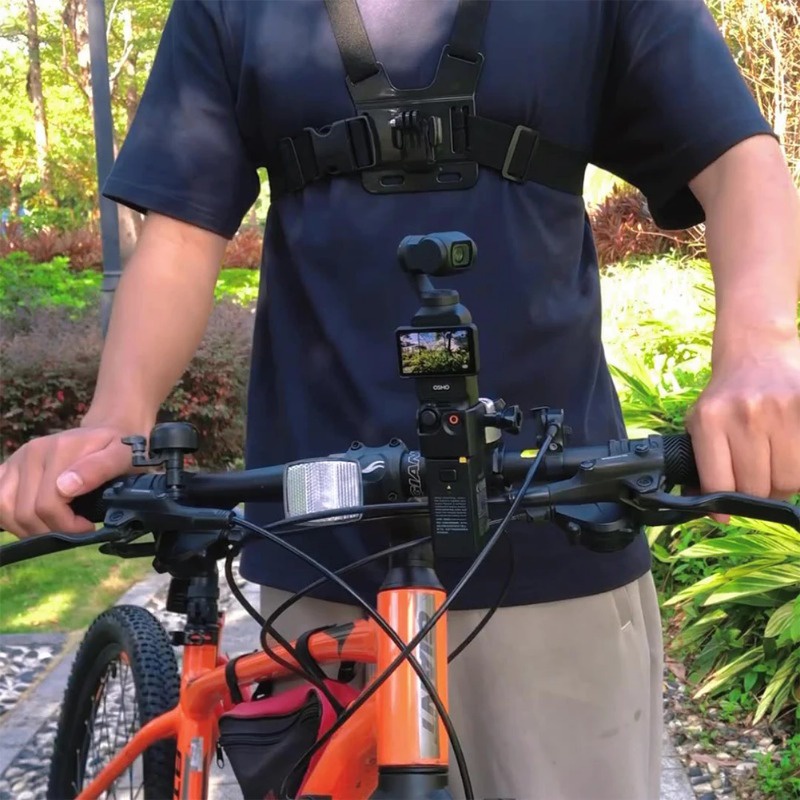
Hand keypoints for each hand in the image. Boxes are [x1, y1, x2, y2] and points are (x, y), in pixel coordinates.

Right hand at [0, 426, 135, 537]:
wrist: (104, 434)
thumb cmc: (117, 449)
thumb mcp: (122, 456)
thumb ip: (99, 469)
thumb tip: (66, 487)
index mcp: (58, 450)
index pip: (48, 504)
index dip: (67, 525)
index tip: (87, 526)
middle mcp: (31, 452)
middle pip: (25, 512)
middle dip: (51, 530)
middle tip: (73, 530)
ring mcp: (15, 460)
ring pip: (4, 509)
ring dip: (28, 529)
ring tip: (55, 527)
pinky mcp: (6, 468)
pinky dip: (8, 518)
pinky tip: (32, 521)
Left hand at [686, 332, 799, 508]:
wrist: (756, 351)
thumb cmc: (727, 396)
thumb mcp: (701, 423)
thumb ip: (702, 464)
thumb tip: (710, 511)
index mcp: (709, 420)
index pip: (719, 484)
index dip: (724, 505)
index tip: (725, 512)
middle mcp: (744, 415)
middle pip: (757, 488)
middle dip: (756, 492)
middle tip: (756, 476)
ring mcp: (780, 410)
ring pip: (788, 482)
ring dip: (783, 482)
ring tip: (775, 463)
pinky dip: (797, 468)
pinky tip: (789, 454)